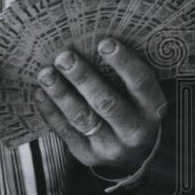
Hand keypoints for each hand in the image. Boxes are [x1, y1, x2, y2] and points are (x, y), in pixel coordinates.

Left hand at [33, 37, 165, 177]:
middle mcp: (135, 130)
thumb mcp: (142, 94)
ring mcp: (111, 147)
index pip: (141, 83)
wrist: (135, 154)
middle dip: (83, 78)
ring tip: (45, 73)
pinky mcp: (88, 156)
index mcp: (154, 108)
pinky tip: (40, 94)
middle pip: (107, 103)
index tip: (104, 42)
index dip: (124, 63)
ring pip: (83, 118)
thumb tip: (96, 39)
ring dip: (62, 94)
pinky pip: (66, 133)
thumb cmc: (135, 107)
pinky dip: (51, 112)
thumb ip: (127, 74)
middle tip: (64, 57)